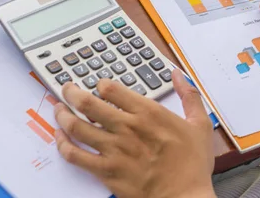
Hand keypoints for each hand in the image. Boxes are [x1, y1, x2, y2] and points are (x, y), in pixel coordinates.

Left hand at [54, 73, 214, 197]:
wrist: (185, 197)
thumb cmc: (193, 164)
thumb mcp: (200, 124)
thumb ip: (189, 95)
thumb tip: (177, 74)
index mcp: (149, 113)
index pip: (112, 89)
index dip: (101, 84)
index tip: (99, 85)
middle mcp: (127, 128)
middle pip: (88, 104)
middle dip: (72, 92)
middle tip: (67, 88)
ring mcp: (113, 150)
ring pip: (76, 127)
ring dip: (63, 115)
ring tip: (59, 109)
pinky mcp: (105, 171)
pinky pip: (75, 156)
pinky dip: (62, 144)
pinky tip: (60, 137)